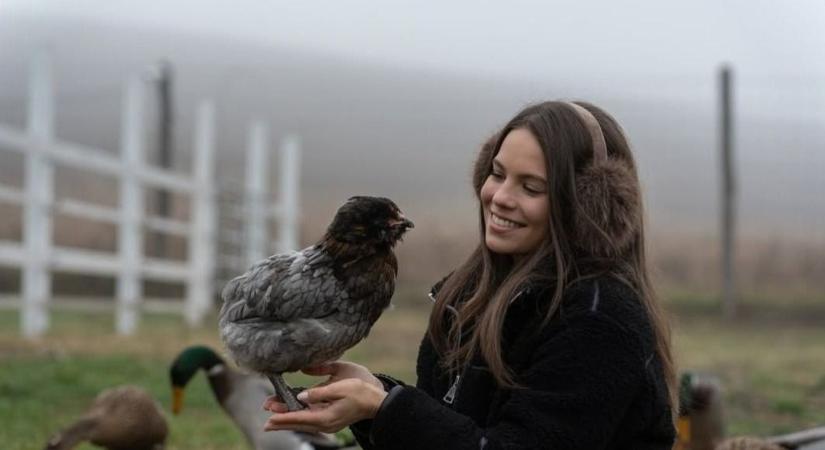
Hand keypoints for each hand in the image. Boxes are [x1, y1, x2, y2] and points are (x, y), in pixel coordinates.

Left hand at [263, 361, 387, 433]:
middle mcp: (324, 424)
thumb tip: (301, 395)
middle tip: (266, 421)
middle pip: (298, 423)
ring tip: (273, 420)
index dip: (283, 416)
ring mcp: (327, 423)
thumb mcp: (340, 386)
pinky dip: (298, 418)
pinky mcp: (329, 420)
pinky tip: (292, 415)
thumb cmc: (360, 391)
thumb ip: (319, 391)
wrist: (376, 401)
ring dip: (288, 419)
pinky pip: (309, 421)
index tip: (269, 417)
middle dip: (281, 420)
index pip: (299, 417)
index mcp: (326, 416)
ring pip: (302, 423)